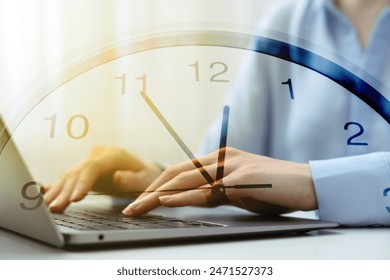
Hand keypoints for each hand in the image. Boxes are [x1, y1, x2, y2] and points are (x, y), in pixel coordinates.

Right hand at [43, 146, 161, 211]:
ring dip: (57, 191)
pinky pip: (69, 177)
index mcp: (114, 155)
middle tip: (55, 208)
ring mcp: (90, 160)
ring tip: (46, 206)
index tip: (74, 199)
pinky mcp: (84, 168)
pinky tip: (42, 193)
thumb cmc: (146, 177)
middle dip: (65, 191)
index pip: (93, 167)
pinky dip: (57, 186)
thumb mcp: (146, 179)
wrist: (143, 171)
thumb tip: (118, 177)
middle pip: (77, 172)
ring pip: (70, 175)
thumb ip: (133, 179)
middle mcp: (99, 155)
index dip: (82, 183)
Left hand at [122, 147, 317, 215]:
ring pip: (185, 179)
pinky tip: (166, 201)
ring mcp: (231, 166)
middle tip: (131, 207)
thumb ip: (215, 192)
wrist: (307, 183)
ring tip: (138, 208)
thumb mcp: (237, 191)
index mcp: (219, 159)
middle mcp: (222, 158)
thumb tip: (191, 199)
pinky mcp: (242, 178)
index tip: (142, 201)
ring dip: (158, 195)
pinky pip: (208, 188)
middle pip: (176, 172)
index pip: (180, 170)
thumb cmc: (274, 188)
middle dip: (149, 190)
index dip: (157, 185)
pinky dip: (184, 196)